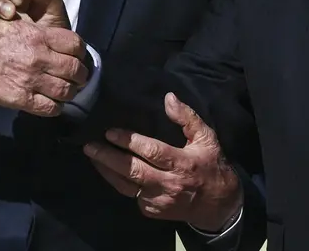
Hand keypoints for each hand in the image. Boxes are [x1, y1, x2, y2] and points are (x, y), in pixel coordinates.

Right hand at [0, 14, 87, 116]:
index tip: (77, 56)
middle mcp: (38, 57)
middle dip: (81, 76)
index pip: (75, 44)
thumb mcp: (11, 13)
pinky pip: (50, 108)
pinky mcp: (21, 99)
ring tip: (69, 91)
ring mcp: (30, 79)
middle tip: (79, 78)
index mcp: (38, 35)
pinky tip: (53, 103)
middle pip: (76, 70)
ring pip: (66, 91)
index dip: (80, 52)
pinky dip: (56, 107)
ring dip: (70, 92)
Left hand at [83, 93, 242, 231]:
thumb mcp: (207, 138)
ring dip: (106, 170)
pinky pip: (129, 194)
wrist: (218, 206)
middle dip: (108, 157)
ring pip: (126, 185)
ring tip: (91, 155)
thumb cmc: (210, 166)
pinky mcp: (152, 210)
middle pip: (133, 170)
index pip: (152, 152)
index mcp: (183, 163)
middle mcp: (168, 184)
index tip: (110, 132)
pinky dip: (116, 181)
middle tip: (90, 145)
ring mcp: (158, 200)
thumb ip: (187, 118)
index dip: (129, 141)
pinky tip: (106, 168)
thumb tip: (168, 98)